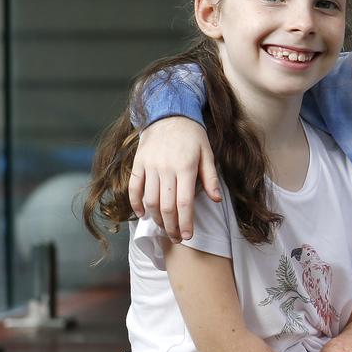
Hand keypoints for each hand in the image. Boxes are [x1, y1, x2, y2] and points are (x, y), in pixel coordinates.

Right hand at [128, 117, 218, 242]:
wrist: (169, 113)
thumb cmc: (192, 136)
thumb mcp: (207, 153)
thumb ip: (210, 178)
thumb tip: (217, 200)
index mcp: (185, 167)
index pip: (184, 203)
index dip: (185, 222)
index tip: (187, 236)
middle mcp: (166, 168)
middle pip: (166, 206)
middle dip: (171, 226)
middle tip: (176, 238)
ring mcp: (150, 166)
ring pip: (149, 200)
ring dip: (155, 218)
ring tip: (164, 228)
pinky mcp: (138, 163)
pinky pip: (134, 187)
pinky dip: (136, 203)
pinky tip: (142, 214)